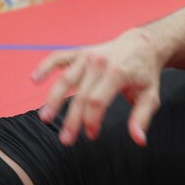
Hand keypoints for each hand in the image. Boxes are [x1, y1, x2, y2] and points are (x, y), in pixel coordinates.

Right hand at [32, 28, 164, 144]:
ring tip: (45, 119)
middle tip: (65, 140)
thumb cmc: (145, 73)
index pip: (97, 101)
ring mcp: (87, 56)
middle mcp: (99, 62)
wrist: (142, 44)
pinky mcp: (79, 52)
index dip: (91, 121)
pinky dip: (46, 67)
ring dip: (53, 99)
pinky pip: (58, 58)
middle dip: (72, 120)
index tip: (92, 135)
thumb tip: (139, 140)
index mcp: (117, 73)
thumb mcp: (150, 96)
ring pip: (65, 80)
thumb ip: (142, 118)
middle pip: (80, 95)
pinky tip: (35, 80)